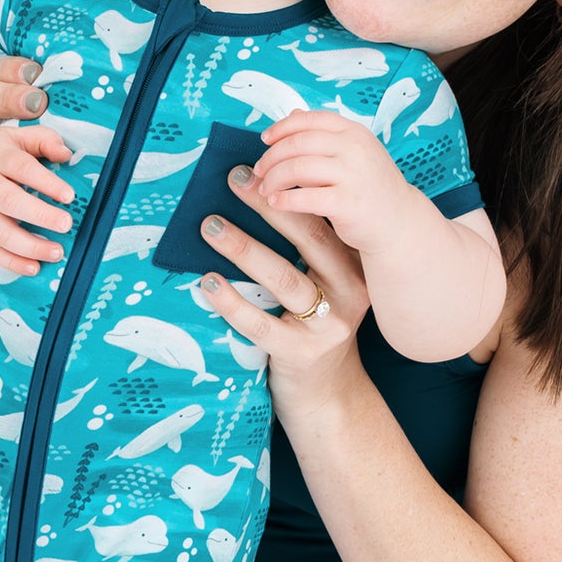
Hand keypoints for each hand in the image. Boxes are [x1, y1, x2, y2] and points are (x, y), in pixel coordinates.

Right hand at [0, 56, 76, 277]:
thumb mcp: (10, 136)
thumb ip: (41, 139)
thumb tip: (67, 154)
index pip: (21, 167)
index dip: (45, 182)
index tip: (69, 195)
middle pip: (9, 201)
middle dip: (39, 215)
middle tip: (66, 224)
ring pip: (0, 232)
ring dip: (29, 245)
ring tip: (57, 252)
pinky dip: (11, 262)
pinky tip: (33, 267)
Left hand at [192, 159, 372, 429]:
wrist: (329, 396)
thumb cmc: (315, 328)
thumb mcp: (324, 285)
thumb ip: (306, 248)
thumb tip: (260, 190)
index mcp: (354, 268)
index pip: (324, 220)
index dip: (291, 191)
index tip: (258, 164)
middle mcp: (349, 293)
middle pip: (307, 239)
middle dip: (268, 206)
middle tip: (233, 179)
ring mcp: (327, 326)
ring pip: (283, 278)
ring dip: (243, 247)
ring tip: (211, 225)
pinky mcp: (301, 354)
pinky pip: (261, 323)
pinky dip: (231, 301)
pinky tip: (207, 282)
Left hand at [248, 109, 424, 254]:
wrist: (399, 222)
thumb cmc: (371, 187)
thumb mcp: (353, 152)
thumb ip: (324, 134)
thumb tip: (292, 113)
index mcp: (354, 132)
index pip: (310, 120)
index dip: (282, 127)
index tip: (265, 139)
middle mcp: (355, 149)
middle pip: (298, 143)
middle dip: (272, 157)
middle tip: (259, 171)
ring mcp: (353, 175)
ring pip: (298, 168)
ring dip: (274, 179)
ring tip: (265, 189)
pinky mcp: (348, 203)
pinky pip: (305, 197)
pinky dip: (284, 199)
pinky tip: (275, 203)